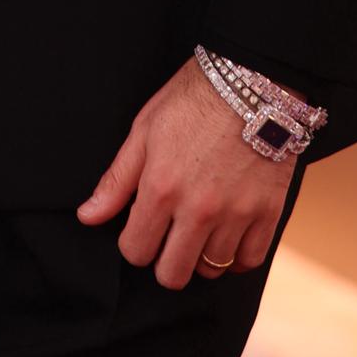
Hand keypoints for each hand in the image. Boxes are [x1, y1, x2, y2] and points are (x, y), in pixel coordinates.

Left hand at [76, 57, 292, 290]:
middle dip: (164, 261)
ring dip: (201, 256)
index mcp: (160, 188)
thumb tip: (88, 216)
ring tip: (199, 231)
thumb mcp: (144, 130)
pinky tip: (228, 236)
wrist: (252, 81)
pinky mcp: (268, 212)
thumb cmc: (193, 100)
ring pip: (212, 270)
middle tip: (168, 238)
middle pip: (173, 275)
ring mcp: (236, 214)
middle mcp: (198, 209)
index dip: (134, 244)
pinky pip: (250, 260)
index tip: (141, 229)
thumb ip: (117, 180)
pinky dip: (238, 256)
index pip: (136, 252)